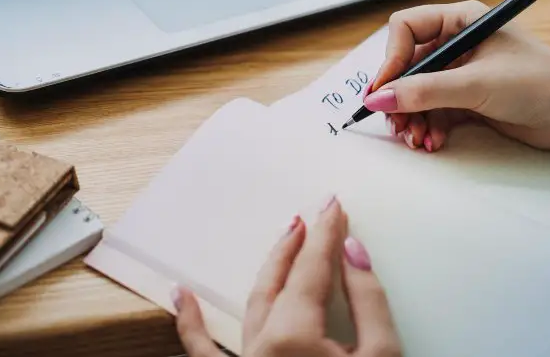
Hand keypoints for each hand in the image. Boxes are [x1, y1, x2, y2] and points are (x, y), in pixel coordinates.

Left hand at [173, 197, 401, 356]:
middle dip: (301, 243)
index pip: (314, 267)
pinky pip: (204, 354)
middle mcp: (262, 348)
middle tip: (316, 215)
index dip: (327, 233)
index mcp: (294, 336)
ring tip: (282, 238)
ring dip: (269, 269)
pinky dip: (190, 324)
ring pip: (252, 305)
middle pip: (281, 279)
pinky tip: (179, 297)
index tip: (334, 206)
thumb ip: (370, 301)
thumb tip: (354, 252)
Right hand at [362, 0, 549, 152]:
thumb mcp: (476, 84)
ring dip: (413, 117)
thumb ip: (425, 91)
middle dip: (400, 96)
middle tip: (396, 124)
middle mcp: (460, 42)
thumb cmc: (541, 82)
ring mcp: (465, 72)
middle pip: (409, 65)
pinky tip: (433, 142)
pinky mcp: (471, 99)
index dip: (391, 59)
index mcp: (462, 20)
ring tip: (417, 139)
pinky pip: (435, 111)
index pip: (407, 28)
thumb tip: (380, 99)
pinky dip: (430, 127)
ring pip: (419, 92)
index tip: (384, 90)